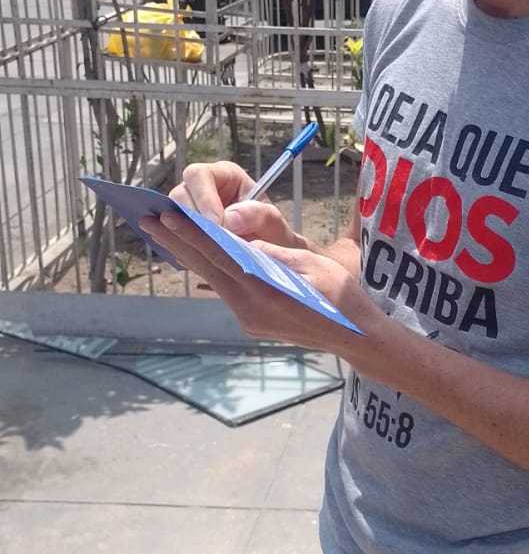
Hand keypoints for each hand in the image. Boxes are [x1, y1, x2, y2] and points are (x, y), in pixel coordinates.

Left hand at [139, 208, 390, 371]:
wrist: (355, 337)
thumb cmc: (340, 294)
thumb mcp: (311, 266)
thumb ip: (274, 254)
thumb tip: (241, 239)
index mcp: (262, 289)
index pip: (218, 255)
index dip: (191, 234)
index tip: (166, 217)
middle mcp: (249, 307)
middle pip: (206, 267)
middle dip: (177, 242)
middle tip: (147, 220)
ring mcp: (248, 318)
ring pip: (213, 279)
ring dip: (189, 256)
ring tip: (165, 235)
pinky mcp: (251, 323)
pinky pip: (226, 291)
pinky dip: (210, 271)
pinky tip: (200, 258)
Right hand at [171, 159, 321, 252]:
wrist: (270, 254)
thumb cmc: (273, 232)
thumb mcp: (275, 223)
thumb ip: (258, 215)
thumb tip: (230, 219)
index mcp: (224, 175)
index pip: (200, 176)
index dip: (203, 198)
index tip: (216, 224)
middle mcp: (202, 189)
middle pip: (178, 195)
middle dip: (190, 220)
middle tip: (207, 242)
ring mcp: (190, 211)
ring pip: (170, 218)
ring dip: (182, 236)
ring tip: (202, 254)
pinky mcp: (184, 232)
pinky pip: (171, 238)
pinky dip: (180, 250)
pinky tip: (195, 263)